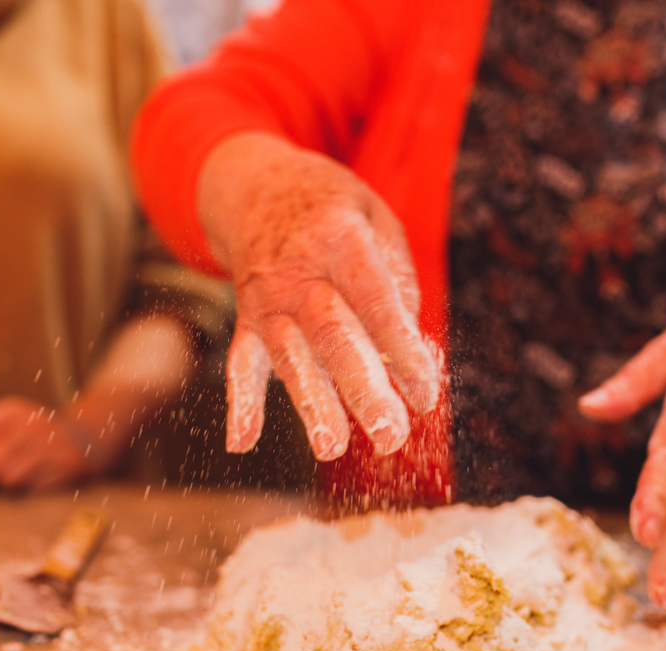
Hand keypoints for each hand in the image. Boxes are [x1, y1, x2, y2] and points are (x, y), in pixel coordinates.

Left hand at [0, 397, 97, 491]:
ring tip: (9, 487)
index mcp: (11, 411)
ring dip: (3, 490)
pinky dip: (27, 494)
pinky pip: (34, 488)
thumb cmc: (38, 439)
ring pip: (6, 478)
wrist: (93, 437)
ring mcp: (53, 443)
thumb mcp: (6, 431)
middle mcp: (31, 423)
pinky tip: (31, 488)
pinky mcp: (70, 464)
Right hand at [197, 132, 440, 460]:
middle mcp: (297, 273)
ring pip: (289, 357)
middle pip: (332, 336)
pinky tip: (240, 443)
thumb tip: (411, 342)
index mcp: (339, 241)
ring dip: (310, 405)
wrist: (256, 186)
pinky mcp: (247, 320)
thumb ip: (397, 278)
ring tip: (331, 448)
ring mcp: (266, 300)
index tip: (425, 395)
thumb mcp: (377, 217)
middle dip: (361, 389)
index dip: (402, 351)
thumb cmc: (332, 209)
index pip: (375, 303)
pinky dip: (240, 404)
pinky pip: (241, 363)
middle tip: (388, 434)